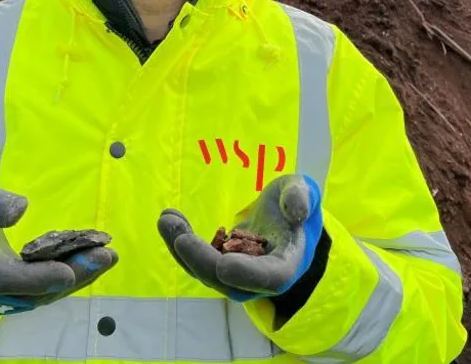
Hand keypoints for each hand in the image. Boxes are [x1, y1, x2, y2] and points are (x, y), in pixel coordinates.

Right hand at [0, 182, 117, 315]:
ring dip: (81, 275)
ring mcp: (12, 298)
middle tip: (105, 256)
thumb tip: (20, 208)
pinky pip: (51, 289)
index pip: (10, 280)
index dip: (39, 278)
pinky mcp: (24, 295)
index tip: (67, 271)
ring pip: (49, 293)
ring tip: (108, 256)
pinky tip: (96, 260)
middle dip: (75, 274)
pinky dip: (74, 275)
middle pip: (39, 291)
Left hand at [157, 174, 321, 301]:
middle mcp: (259, 279)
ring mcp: (236, 276)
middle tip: (178, 235)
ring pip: (204, 271)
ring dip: (181, 248)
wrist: (284, 216)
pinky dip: (179, 240)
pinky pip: (196, 259)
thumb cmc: (294, 203)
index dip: (246, 274)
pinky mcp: (218, 265)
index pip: (268, 277)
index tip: (223, 264)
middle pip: (227, 280)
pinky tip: (169, 217)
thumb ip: (300, 197)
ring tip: (166, 219)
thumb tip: (296, 209)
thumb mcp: (303, 191)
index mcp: (286, 264)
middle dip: (200, 259)